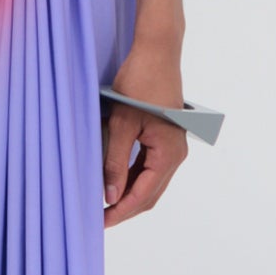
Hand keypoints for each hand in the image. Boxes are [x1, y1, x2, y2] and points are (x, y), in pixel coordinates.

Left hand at [100, 38, 188, 227]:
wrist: (158, 52)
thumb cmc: (140, 82)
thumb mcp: (122, 124)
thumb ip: (115, 162)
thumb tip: (109, 195)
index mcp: (169, 153)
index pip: (143, 195)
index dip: (120, 211)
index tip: (100, 222)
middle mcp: (176, 154)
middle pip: (150, 194)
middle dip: (125, 208)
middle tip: (99, 219)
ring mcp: (174, 147)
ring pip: (150, 182)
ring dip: (129, 194)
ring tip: (103, 203)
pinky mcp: (167, 138)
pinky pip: (150, 167)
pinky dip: (134, 178)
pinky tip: (115, 181)